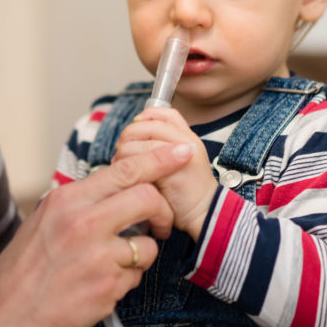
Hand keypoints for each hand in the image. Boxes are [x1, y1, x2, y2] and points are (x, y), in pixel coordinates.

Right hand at [0, 142, 192, 326]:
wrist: (7, 314)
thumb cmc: (25, 267)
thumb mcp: (46, 219)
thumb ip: (82, 201)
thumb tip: (118, 186)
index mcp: (67, 200)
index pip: (125, 170)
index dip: (160, 159)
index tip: (181, 153)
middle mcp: (83, 222)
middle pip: (147, 198)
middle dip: (162, 212)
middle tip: (160, 224)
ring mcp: (97, 256)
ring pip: (148, 243)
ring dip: (140, 253)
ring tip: (114, 263)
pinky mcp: (108, 287)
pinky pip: (136, 275)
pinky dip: (126, 280)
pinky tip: (101, 284)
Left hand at [112, 107, 217, 240]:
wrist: (205, 214)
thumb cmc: (186, 192)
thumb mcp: (176, 162)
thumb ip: (160, 146)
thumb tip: (128, 136)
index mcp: (187, 136)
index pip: (164, 113)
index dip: (145, 116)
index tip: (134, 128)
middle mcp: (186, 140)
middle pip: (145, 125)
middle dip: (127, 138)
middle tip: (122, 154)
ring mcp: (181, 154)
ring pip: (137, 142)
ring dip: (123, 155)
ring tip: (123, 169)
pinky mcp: (172, 170)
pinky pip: (140, 162)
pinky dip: (128, 169)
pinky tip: (129, 179)